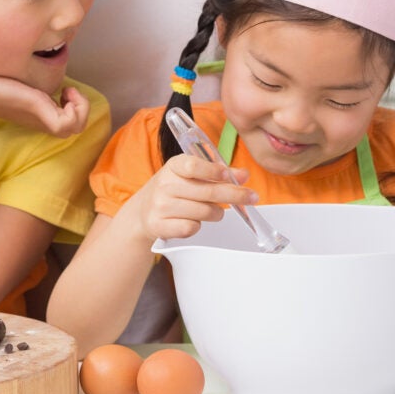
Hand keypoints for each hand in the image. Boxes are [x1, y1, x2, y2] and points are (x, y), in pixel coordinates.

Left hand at [0, 73, 89, 138]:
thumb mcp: (16, 80)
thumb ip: (25, 77)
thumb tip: (27, 52)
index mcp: (38, 114)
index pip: (69, 123)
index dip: (76, 105)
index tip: (64, 88)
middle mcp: (42, 120)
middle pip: (78, 128)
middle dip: (83, 107)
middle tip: (69, 91)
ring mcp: (42, 118)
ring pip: (77, 128)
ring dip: (81, 107)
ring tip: (69, 92)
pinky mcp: (40, 113)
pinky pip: (67, 124)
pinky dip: (75, 108)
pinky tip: (64, 92)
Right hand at [127, 153, 257, 243]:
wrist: (142, 212)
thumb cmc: (174, 190)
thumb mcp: (192, 175)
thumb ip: (218, 173)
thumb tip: (243, 175)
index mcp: (173, 166)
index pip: (193, 165)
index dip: (212, 170)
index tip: (228, 175)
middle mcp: (165, 184)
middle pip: (208, 192)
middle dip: (235, 195)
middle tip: (252, 197)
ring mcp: (160, 206)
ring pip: (204, 212)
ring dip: (216, 213)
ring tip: (212, 210)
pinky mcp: (159, 225)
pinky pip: (191, 228)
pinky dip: (197, 226)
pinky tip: (192, 220)